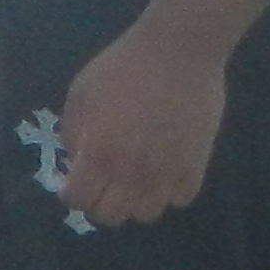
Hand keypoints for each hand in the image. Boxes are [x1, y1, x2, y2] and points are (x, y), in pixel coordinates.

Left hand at [57, 20, 227, 226]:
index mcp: (99, 153)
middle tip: (103, 184)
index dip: (72, 194)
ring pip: (148, 215)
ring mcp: (167, 172)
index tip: (75, 181)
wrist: (178, 53)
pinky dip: (169, 192)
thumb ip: (74, 132)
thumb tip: (77, 160)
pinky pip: (181, 199)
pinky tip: (163, 172)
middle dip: (100, 205)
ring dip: (136, 202)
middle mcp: (132, 171)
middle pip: (111, 216)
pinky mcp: (197, 165)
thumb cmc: (122, 68)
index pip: (78, 200)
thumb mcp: (80, 94)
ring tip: (134, 180)